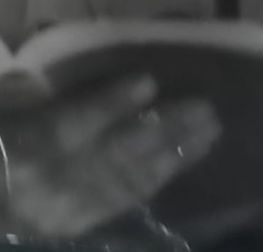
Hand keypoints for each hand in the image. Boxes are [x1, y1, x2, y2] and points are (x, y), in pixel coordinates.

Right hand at [0, 74, 218, 238]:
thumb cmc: (4, 140)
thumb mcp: (9, 113)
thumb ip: (33, 94)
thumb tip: (68, 71)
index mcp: (27, 147)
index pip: (71, 125)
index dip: (110, 104)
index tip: (148, 81)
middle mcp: (51, 183)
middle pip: (113, 154)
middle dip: (163, 130)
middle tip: (204, 107)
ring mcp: (67, 209)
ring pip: (128, 179)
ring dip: (173, 155)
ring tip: (210, 131)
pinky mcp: (78, 225)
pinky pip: (123, 200)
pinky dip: (156, 178)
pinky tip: (184, 159)